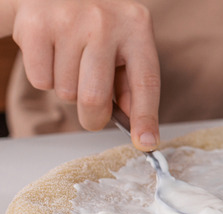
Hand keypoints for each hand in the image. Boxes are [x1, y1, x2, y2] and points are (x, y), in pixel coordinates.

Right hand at [9, 0, 159, 149]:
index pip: (145, 82)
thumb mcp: (126, 45)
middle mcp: (105, 22)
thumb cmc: (99, 26)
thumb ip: (132, 84)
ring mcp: (69, 22)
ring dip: (69, 90)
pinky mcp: (36, 25)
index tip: (146, 142)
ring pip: (66, 93)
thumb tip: (137, 129)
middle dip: (93, 118)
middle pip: (94, 98)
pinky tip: (53, 54)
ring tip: (73, 63)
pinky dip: (45, 77)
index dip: (146, 117)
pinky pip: (41, 80)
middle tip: (94, 114)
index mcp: (137, 28)